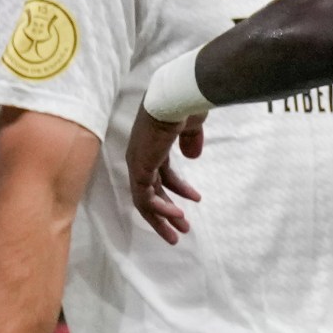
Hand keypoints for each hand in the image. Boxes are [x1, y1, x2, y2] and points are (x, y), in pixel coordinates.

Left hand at [125, 104, 205, 242]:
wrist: (174, 98)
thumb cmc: (184, 106)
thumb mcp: (191, 127)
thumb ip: (191, 141)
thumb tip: (192, 157)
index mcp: (152, 145)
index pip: (161, 174)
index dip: (178, 189)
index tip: (195, 199)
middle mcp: (141, 156)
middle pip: (151, 192)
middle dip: (167, 212)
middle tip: (182, 228)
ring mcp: (138, 163)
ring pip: (145, 201)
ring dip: (163, 218)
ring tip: (178, 234)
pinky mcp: (139, 168)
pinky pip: (146, 197)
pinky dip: (160, 209)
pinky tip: (178, 215)